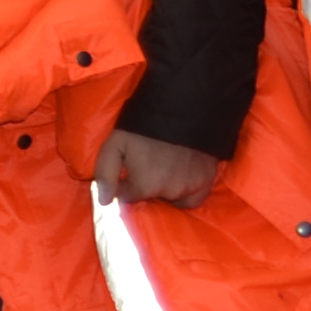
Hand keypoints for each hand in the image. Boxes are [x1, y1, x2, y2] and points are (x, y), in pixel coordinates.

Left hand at [97, 128, 220, 207]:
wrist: (183, 108)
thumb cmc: (143, 126)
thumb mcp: (114, 145)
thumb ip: (105, 175)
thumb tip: (103, 202)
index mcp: (145, 186)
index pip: (127, 198)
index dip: (123, 184)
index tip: (126, 170)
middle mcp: (169, 192)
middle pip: (149, 197)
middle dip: (143, 185)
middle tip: (146, 162)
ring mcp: (191, 188)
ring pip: (170, 199)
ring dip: (164, 189)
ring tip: (162, 167)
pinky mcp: (207, 181)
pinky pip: (193, 200)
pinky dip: (185, 193)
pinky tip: (179, 177)